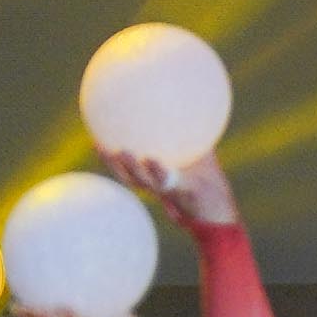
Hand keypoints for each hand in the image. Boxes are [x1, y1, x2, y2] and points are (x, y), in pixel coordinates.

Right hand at [103, 145, 239, 228]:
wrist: (220, 210)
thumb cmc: (209, 179)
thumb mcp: (202, 155)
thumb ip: (193, 135)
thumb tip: (188, 106)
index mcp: (156, 178)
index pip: (129, 168)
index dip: (112, 158)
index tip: (96, 141)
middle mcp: (158, 185)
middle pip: (128, 175)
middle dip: (112, 163)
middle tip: (97, 144)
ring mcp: (170, 191)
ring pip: (144, 181)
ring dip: (131, 168)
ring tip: (121, 152)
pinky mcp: (186, 192)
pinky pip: (170, 183)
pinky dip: (159, 172)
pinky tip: (152, 160)